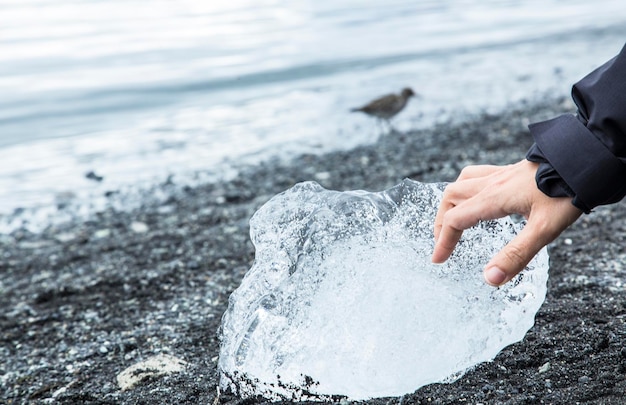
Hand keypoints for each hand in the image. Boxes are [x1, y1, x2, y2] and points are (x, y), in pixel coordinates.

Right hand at [432, 160, 581, 285]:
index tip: (439, 260)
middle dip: (441, 222)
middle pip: (451, 198)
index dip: (443, 242)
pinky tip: (478, 197)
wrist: (585, 160)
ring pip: (461, 183)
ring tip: (453, 220)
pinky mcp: (511, 170)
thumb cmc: (566, 194)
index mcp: (493, 199)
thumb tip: (490, 279)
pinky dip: (467, 188)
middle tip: (443, 243)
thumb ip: (515, 255)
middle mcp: (491, 184)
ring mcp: (500, 174)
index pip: (455, 220)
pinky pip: (477, 175)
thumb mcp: (544, 231)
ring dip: (451, 203)